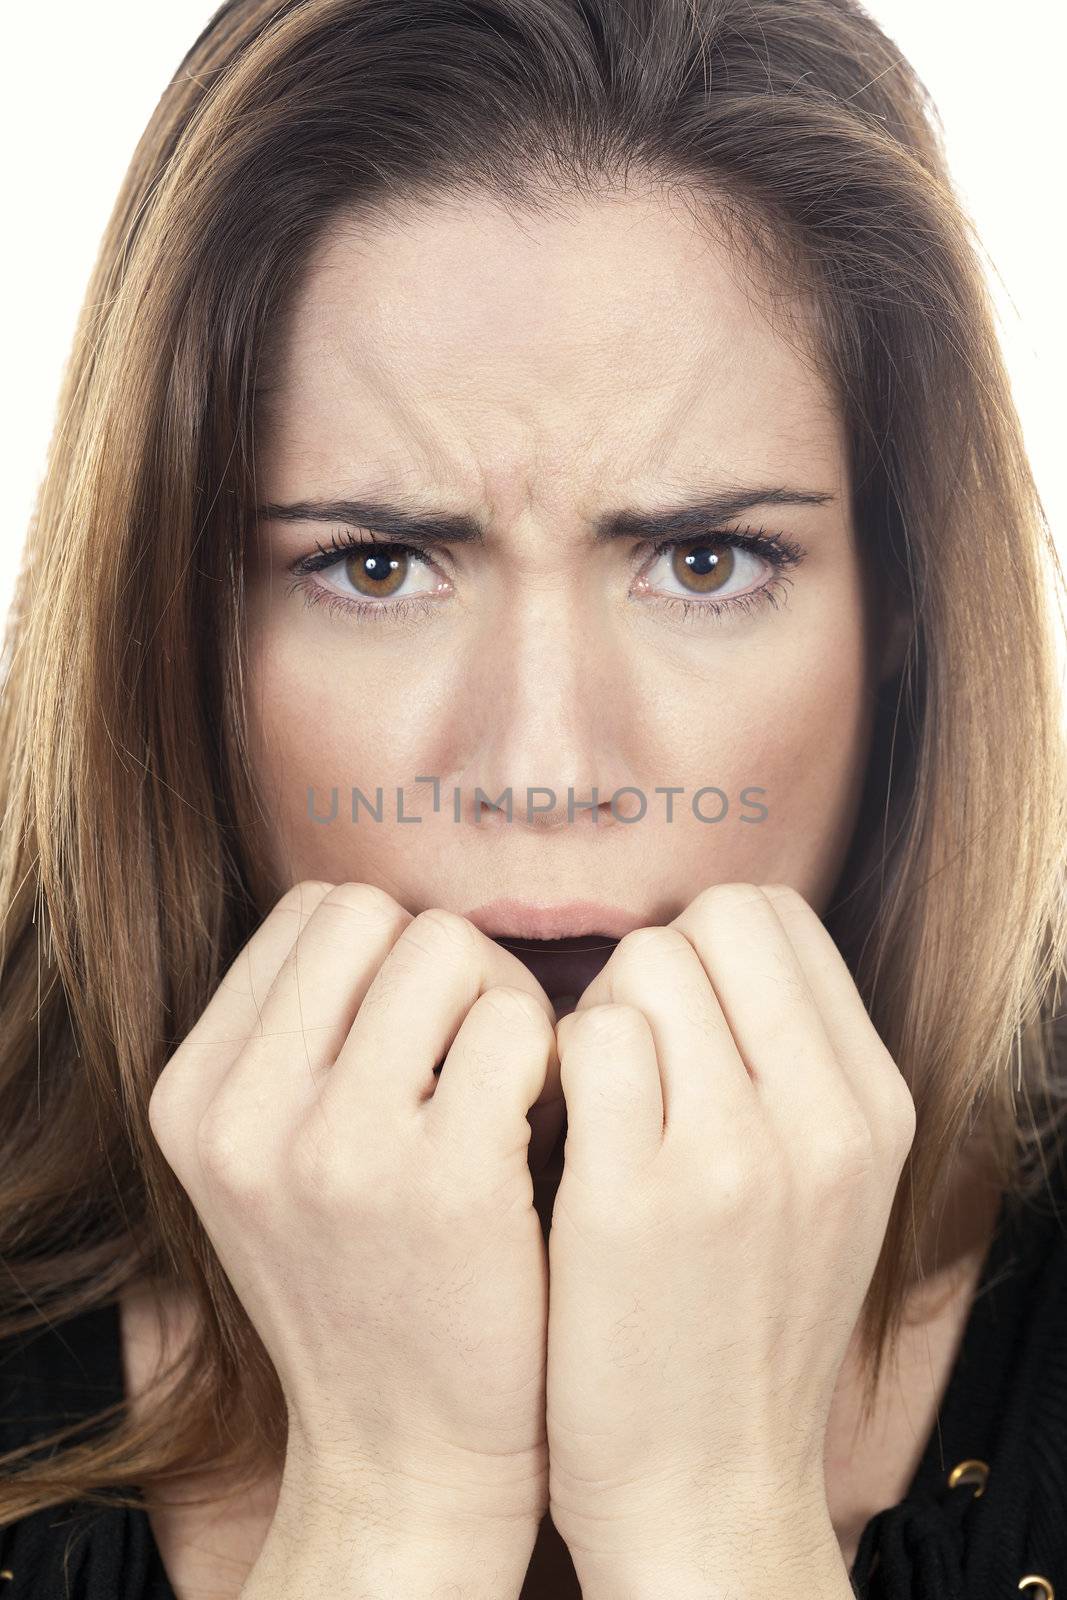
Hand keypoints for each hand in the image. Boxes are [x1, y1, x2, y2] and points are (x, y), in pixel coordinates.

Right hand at [148, 880, 560, 1542]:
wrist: (410, 1451)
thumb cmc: (368, 1278)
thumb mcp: (275, 1161)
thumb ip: (305, 1038)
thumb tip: (401, 918)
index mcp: (194, 1098)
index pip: (309, 916)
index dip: (386, 954)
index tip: (423, 1030)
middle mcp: (244, 1116)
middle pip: (376, 916)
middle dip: (446, 962)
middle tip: (480, 1046)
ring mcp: (337, 1148)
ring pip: (449, 947)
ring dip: (502, 1001)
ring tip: (513, 1087)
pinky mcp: (445, 1180)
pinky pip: (517, 1024)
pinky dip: (550, 1057)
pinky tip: (546, 1126)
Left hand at [543, 882, 915, 1579]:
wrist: (706, 1486)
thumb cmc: (742, 1320)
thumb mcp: (824, 1187)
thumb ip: (791, 1063)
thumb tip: (707, 943)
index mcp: (874, 1107)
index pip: (781, 919)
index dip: (708, 946)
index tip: (678, 1013)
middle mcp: (824, 1120)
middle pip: (716, 918)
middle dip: (655, 963)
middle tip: (630, 1051)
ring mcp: (734, 1158)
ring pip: (645, 965)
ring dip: (600, 1012)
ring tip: (594, 1098)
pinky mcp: (635, 1200)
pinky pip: (585, 1040)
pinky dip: (554, 1065)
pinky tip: (554, 1130)